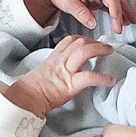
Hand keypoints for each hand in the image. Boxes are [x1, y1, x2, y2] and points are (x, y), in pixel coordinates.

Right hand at [0, 35, 114, 116]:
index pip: (70, 40)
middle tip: (106, 47)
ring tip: (110, 53)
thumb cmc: (31, 90)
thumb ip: (54, 69)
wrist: (25, 98)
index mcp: (54, 58)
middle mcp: (61, 61)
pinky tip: (110, 80)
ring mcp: (66, 72)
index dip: (83, 38)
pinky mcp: (70, 85)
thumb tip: (60, 74)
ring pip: (84, 52)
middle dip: (95, 42)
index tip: (91, 42)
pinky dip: (102, 78)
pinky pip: (89, 77)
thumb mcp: (43, 72)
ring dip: (100, 50)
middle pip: (80, 42)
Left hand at [24, 0, 135, 31]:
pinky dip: (116, 12)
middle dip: (124, 10)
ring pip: (115, 1)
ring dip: (124, 11)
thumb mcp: (67, 2)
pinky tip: (121, 21)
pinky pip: (109, 4)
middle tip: (130, 24)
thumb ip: (81, 13)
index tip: (117, 23)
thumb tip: (94, 24)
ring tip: (132, 23)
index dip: (116, 9)